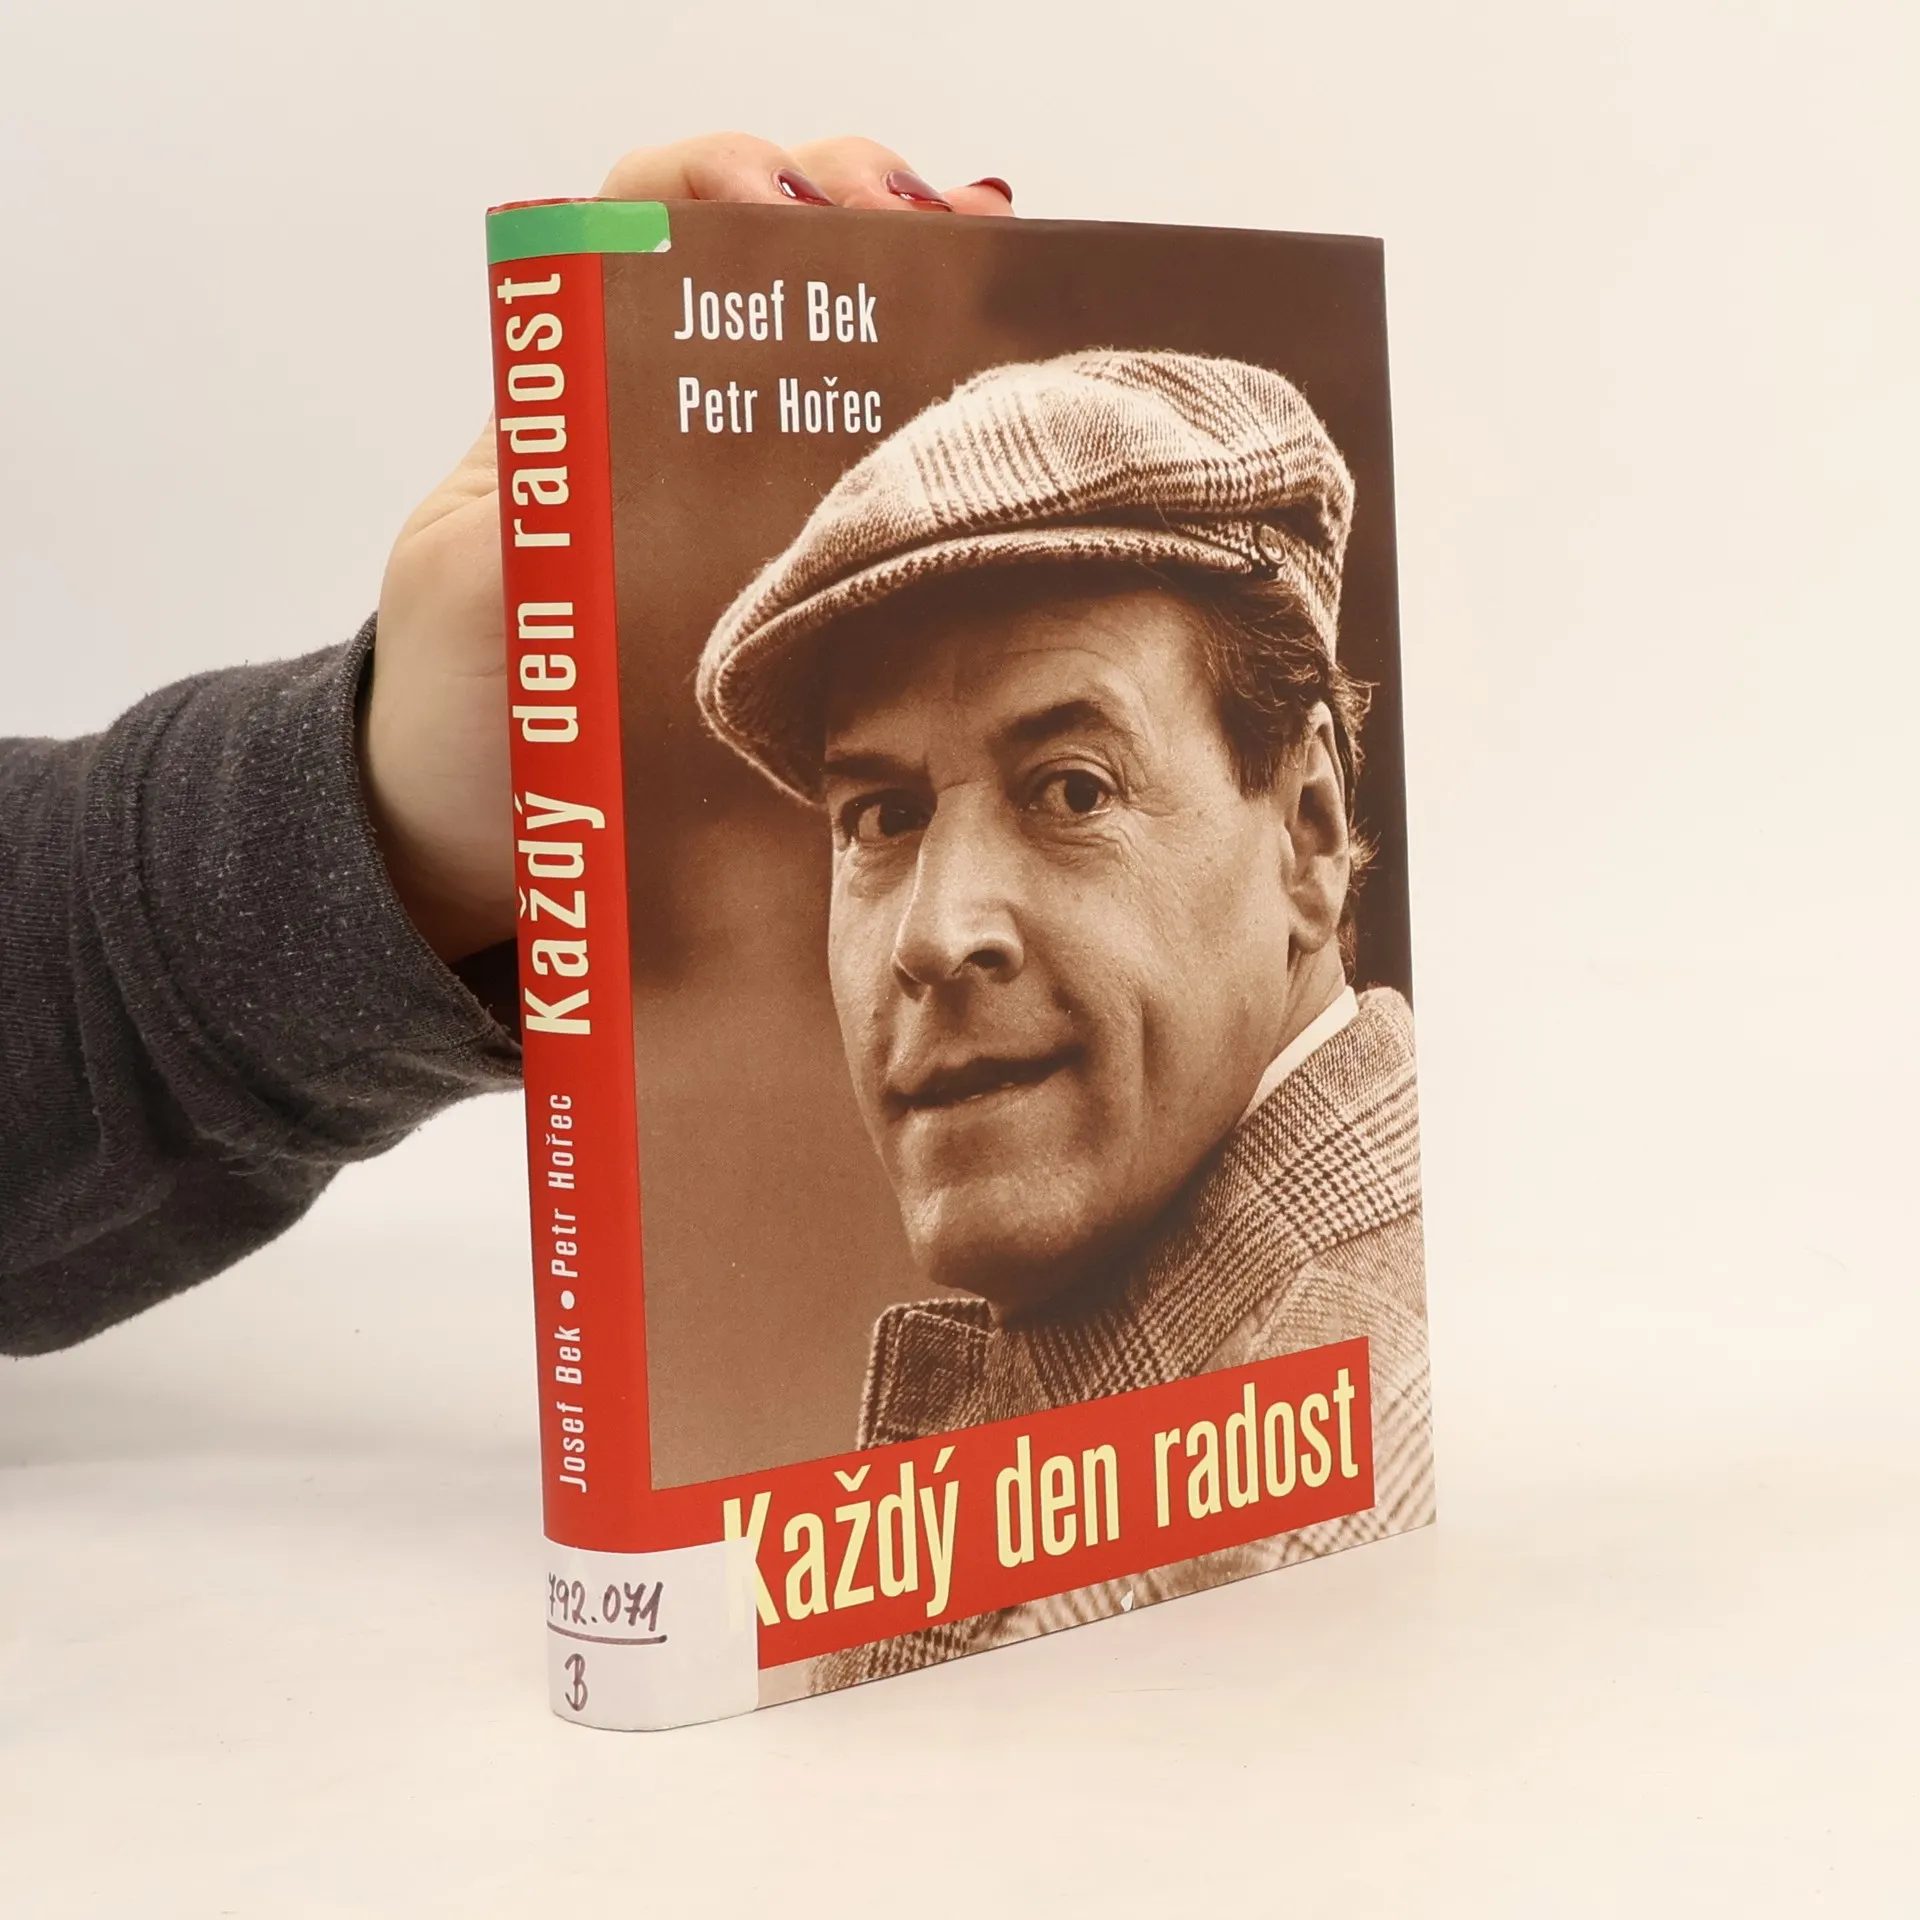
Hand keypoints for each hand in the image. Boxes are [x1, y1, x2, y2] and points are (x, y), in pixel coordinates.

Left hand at [364, 134, 1015, 963]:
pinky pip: (877, 478)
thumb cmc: (459, 702)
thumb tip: (612, 466)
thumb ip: (530, 516)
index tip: (785, 203)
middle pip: (775, 262)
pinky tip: (1004, 402)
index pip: (647, 221)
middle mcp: (672, 424)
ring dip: (924, 289)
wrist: (484, 829)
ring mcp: (744, 498)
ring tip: (991, 260)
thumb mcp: (470, 591)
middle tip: (929, 224)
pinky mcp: (797, 579)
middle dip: (858, 206)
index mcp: (578, 395)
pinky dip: (945, 420)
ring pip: (843, 352)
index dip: (718, 182)